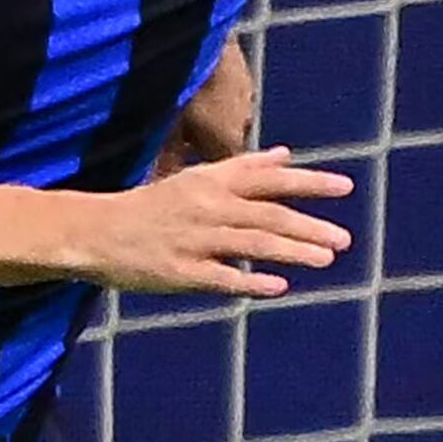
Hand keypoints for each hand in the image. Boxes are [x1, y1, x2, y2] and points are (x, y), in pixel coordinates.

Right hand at [77, 146, 354, 295]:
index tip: (345, 187)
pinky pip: (221, 277)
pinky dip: (250, 280)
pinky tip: (278, 286)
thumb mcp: (198, 178)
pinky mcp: (179, 272)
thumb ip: (244, 168)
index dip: (309, 183)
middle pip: (267, 214)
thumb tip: (287, 155)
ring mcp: (194, 240)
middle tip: (344, 239)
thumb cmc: (154, 206)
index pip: (269, 179)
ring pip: (251, 243)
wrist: (97, 232)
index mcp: (212, 183)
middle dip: (309, 226)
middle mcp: (207, 207)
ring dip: (291, 251)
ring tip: (325, 259)